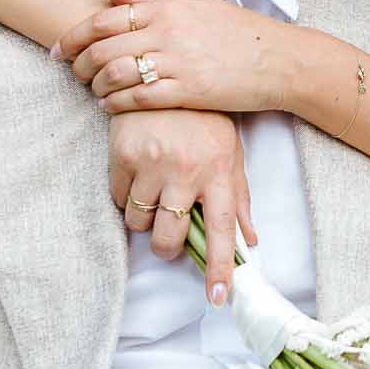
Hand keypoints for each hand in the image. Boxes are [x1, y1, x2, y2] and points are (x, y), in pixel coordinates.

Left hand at [57, 0, 295, 113]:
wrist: (278, 60)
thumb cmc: (237, 32)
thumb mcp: (193, 5)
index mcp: (167, 9)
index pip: (104, 19)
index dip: (73, 36)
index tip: (59, 49)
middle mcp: (168, 32)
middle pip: (102, 48)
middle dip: (78, 64)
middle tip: (72, 74)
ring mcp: (178, 62)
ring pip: (115, 74)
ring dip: (95, 85)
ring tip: (92, 90)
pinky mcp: (189, 91)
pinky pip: (138, 98)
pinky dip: (116, 103)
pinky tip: (110, 106)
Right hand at [110, 108, 257, 299]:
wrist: (163, 71)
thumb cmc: (203, 117)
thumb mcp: (230, 151)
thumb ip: (239, 197)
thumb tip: (251, 241)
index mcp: (219, 171)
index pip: (222, 230)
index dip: (220, 268)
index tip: (218, 297)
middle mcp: (186, 171)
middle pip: (169, 237)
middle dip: (166, 247)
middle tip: (167, 237)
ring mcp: (151, 163)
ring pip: (139, 223)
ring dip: (144, 220)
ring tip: (153, 196)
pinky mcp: (122, 155)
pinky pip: (118, 199)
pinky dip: (126, 199)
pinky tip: (137, 177)